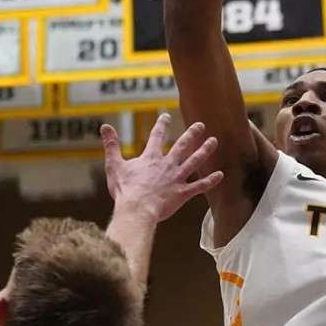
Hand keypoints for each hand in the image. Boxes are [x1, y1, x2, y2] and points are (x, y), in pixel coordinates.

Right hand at [101, 114, 222, 222]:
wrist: (137, 209)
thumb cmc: (125, 190)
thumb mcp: (114, 165)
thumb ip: (111, 145)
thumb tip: (104, 126)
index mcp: (151, 158)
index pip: (156, 137)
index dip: (161, 125)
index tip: (166, 116)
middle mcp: (167, 165)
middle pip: (182, 145)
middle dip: (191, 134)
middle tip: (200, 125)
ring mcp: (177, 179)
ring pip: (194, 161)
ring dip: (205, 151)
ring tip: (214, 141)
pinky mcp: (182, 193)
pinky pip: (199, 186)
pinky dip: (210, 181)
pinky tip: (220, 175)